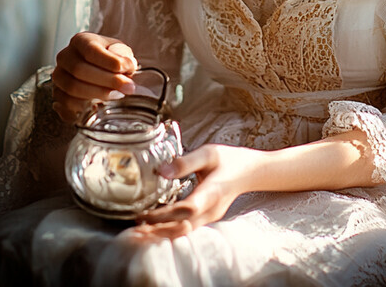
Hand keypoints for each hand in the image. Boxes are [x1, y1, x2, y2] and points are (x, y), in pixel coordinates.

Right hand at [51, 31, 137, 123]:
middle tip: (127, 87)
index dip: (110, 62)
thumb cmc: (109, 58)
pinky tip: (100, 105)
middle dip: (107, 80)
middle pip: (79, 70)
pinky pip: (66, 103)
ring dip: (98, 94)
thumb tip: (127, 65)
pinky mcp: (57, 94)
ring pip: (72, 87)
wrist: (97, 70)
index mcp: (80, 41)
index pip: (91, 50)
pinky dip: (84, 106)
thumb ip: (124, 55)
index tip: (129, 69)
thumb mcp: (119, 51)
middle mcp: (65, 57)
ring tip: (117, 95)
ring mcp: (59, 76)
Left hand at [129, 144, 265, 239]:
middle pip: (182, 227)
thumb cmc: (229, 160)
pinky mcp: (207, 219)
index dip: (164, 215)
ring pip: (183, 232)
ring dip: (161, 233)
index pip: (186, 209)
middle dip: (157, 229)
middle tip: (135, 226)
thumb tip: (161, 171)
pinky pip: (187, 229)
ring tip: (140, 230)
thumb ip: (185, 161)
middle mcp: (211, 210)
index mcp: (212, 192)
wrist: (250, 172)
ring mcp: (210, 217)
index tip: (144, 213)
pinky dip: (170, 230)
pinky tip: (155, 227)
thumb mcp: (208, 153)